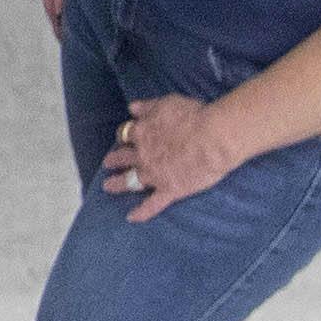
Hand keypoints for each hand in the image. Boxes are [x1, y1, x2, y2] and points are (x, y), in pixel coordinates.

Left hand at [107, 94, 236, 219]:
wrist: (212, 137)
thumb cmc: (193, 116)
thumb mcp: (166, 102)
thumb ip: (147, 106)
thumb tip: (131, 108)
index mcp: (143, 132)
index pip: (126, 133)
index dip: (124, 135)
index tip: (122, 137)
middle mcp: (143, 154)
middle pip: (123, 157)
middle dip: (114, 159)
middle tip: (108, 163)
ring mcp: (154, 174)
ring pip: (130, 180)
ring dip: (117, 183)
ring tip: (108, 186)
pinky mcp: (169, 190)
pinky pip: (152, 204)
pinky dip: (141, 212)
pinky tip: (131, 218)